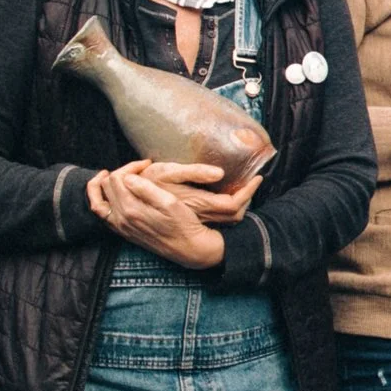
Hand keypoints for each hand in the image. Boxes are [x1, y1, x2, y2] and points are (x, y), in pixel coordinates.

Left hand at [86, 160, 225, 269]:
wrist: (188, 248)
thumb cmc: (183, 224)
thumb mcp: (170, 203)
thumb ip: (146, 189)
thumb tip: (128, 177)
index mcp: (131, 208)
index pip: (118, 178)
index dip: (130, 166)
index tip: (146, 164)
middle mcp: (121, 218)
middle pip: (106, 186)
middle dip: (119, 173)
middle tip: (136, 169)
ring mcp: (119, 226)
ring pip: (97, 202)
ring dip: (101, 186)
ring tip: (109, 176)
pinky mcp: (122, 232)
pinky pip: (101, 215)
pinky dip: (101, 201)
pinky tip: (111, 196)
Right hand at [137, 160, 261, 227]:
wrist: (133, 202)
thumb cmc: (150, 180)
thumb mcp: (169, 172)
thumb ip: (195, 172)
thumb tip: (219, 173)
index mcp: (199, 203)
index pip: (234, 205)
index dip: (248, 193)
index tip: (258, 179)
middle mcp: (200, 214)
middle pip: (235, 214)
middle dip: (247, 198)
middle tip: (254, 183)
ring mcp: (196, 218)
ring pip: (228, 218)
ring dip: (239, 203)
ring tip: (245, 188)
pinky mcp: (190, 218)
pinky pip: (218, 218)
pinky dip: (226, 208)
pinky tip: (226, 196)